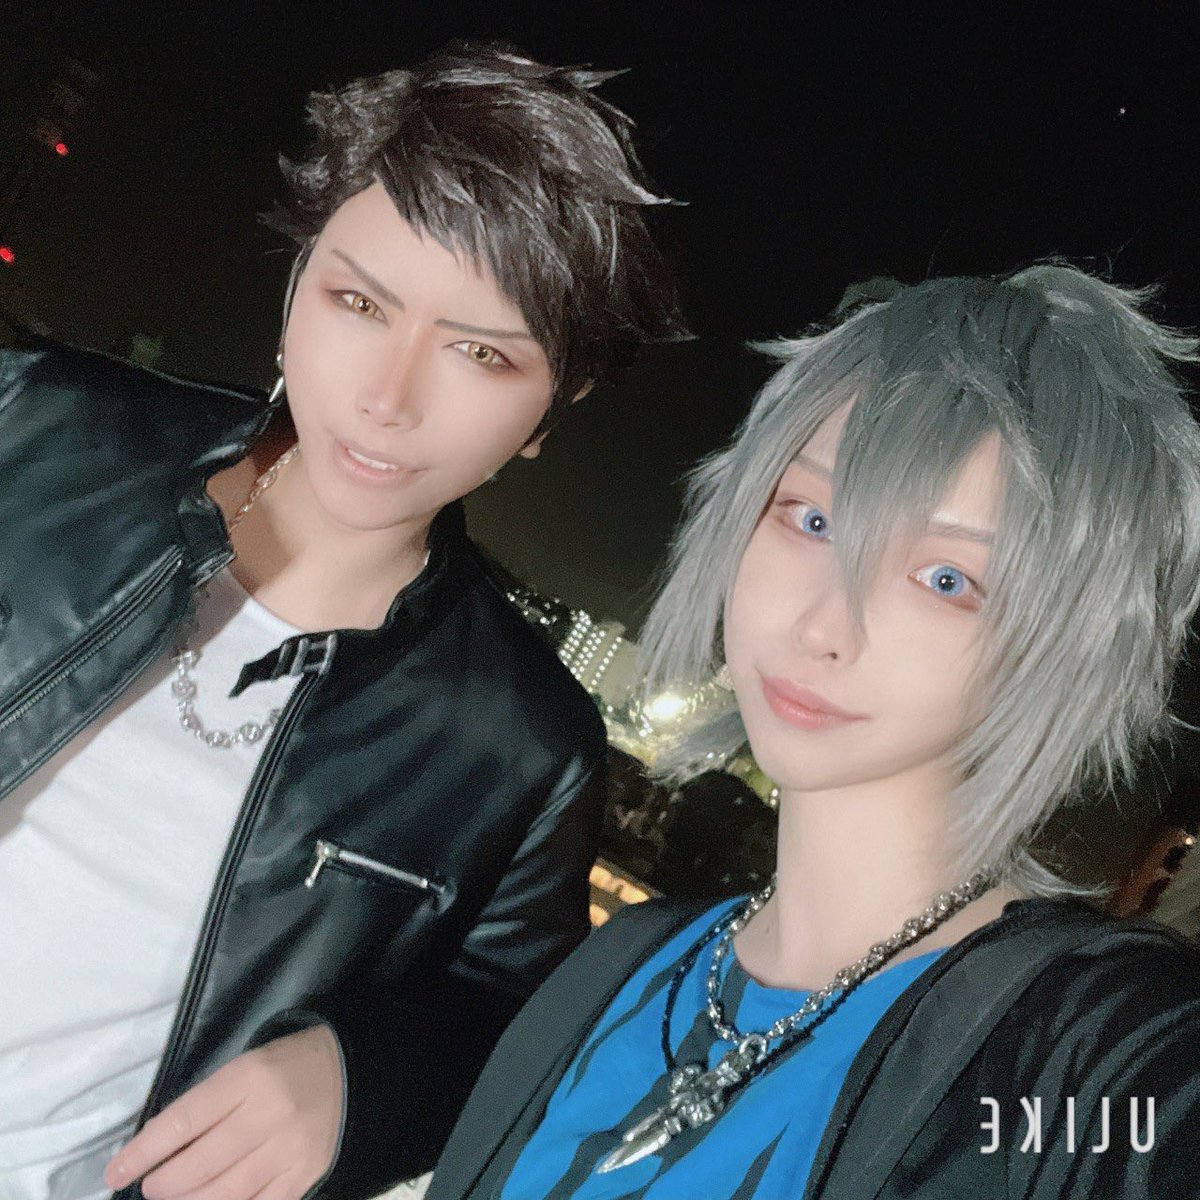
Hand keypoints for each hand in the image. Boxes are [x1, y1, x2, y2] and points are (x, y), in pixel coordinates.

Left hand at [105, 1025, 342, 1199]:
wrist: (348, 1072)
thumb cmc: (284, 1067)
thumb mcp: (244, 1068)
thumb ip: (205, 1107)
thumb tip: (157, 1153)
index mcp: (249, 1077)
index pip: (183, 1120)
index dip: (143, 1152)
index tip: (114, 1174)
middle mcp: (268, 1114)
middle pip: (199, 1163)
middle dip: (163, 1183)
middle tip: (152, 1187)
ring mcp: (289, 1149)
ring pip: (224, 1193)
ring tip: (175, 1198)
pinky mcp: (304, 1176)